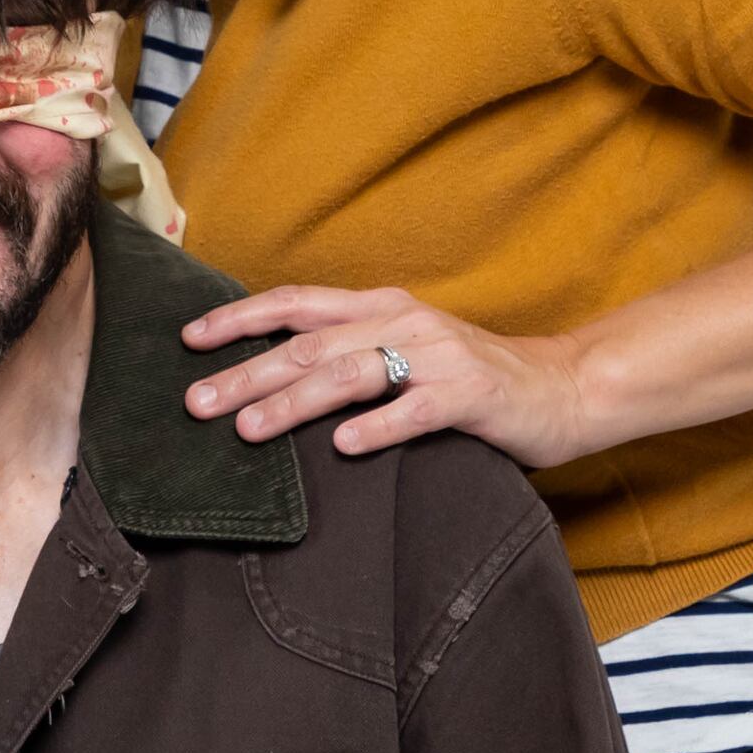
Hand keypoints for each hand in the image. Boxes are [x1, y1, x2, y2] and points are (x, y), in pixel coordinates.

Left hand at [182, 285, 594, 467]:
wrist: (563, 388)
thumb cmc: (472, 379)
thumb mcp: (405, 351)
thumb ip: (350, 354)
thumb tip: (270, 377)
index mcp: (381, 306)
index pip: (297, 304)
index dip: (241, 318)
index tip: (189, 339)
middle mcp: (403, 321)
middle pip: (309, 345)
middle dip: (247, 373)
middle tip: (197, 404)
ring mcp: (439, 356)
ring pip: (351, 373)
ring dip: (294, 401)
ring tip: (249, 429)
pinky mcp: (471, 396)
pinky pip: (416, 411)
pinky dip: (378, 427)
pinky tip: (345, 448)